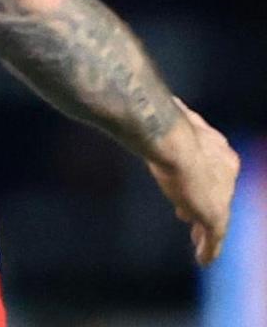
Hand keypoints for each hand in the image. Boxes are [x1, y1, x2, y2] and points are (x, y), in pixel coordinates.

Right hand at [146, 98, 239, 264]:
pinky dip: (209, 249)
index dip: (201, 178)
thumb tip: (132, 99)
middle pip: (218, 192)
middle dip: (203, 203)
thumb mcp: (160, 121)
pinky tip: (203, 260)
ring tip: (199, 243)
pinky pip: (215, 237)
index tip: (185, 186)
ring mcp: (223, 194)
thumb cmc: (162, 126)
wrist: (172, 140)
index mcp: (219, 148)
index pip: (214, 167)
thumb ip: (154, 120)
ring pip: (217, 217)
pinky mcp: (216, 214)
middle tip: (186, 216)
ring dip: (207, 230)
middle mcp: (227, 171)